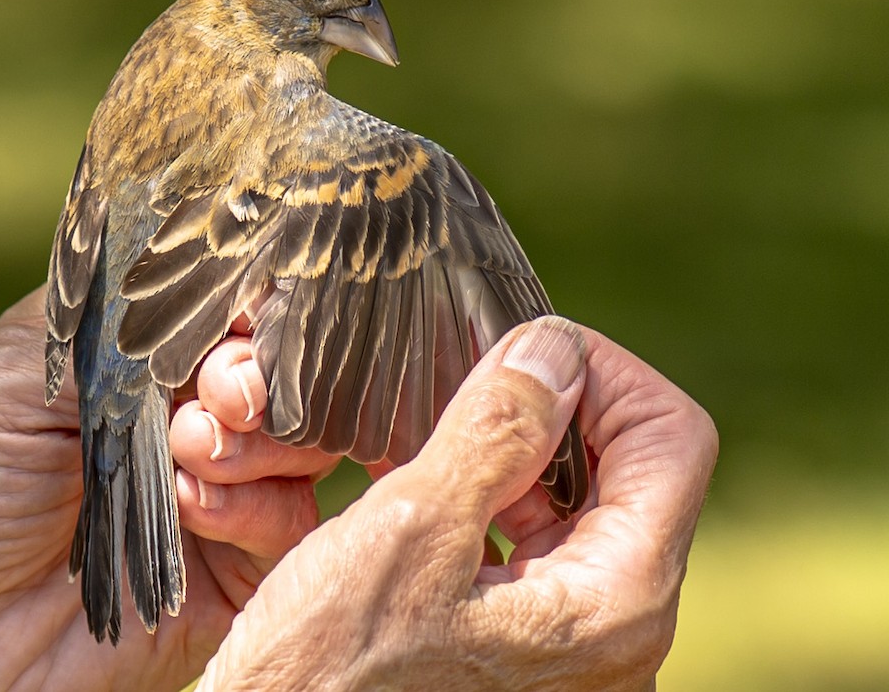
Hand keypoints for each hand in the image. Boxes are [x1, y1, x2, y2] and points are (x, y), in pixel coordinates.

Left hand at [0, 288, 336, 690]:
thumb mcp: (22, 366)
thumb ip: (119, 316)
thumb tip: (222, 287)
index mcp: (147, 354)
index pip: (236, 303)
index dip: (252, 306)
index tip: (232, 328)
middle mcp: (194, 412)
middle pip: (288, 369)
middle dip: (260, 373)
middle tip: (216, 396)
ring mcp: (224, 487)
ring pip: (305, 440)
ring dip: (256, 440)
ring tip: (189, 453)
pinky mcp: (239, 564)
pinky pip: (293, 521)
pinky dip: (253, 507)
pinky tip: (192, 510)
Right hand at [199, 316, 717, 690]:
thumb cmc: (332, 671)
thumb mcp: (409, 531)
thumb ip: (494, 432)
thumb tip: (552, 352)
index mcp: (617, 604)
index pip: (673, 439)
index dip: (605, 371)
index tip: (522, 347)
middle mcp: (615, 631)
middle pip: (633, 468)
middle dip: (557, 403)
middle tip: (474, 372)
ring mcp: (569, 643)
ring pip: (580, 502)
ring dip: (517, 444)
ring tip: (439, 418)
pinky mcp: (521, 646)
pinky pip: (534, 543)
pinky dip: (491, 492)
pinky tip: (425, 474)